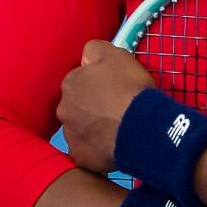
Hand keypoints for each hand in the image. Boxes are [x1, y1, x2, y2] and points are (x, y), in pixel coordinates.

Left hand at [58, 41, 154, 173]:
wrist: (142, 127)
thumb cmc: (129, 89)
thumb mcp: (117, 55)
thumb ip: (96, 49)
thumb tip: (86, 56)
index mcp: (71, 83)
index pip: (80, 80)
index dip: (97, 85)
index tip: (113, 90)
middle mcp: (63, 109)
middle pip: (77, 106)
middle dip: (91, 108)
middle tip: (114, 111)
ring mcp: (70, 135)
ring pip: (80, 130)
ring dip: (93, 129)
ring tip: (116, 131)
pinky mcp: (80, 157)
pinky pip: (87, 151)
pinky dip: (97, 149)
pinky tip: (114, 147)